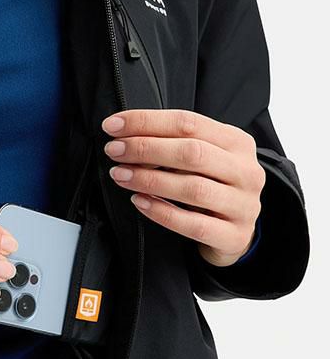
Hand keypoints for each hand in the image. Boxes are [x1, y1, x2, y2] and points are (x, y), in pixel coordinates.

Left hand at [102, 109, 265, 266]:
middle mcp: (246, 171)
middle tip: (114, 151)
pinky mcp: (234, 236)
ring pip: (193, 188)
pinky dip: (162, 212)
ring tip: (120, 175)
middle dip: (145, 149)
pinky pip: (193, 225)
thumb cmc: (212, 186)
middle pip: (192, 153)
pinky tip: (139, 202)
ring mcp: (243, 205)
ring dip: (149, 179)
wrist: (236, 232)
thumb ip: (173, 144)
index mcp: (237, 142)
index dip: (147, 122)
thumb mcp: (203, 159)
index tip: (113, 126)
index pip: (188, 123)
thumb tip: (125, 135)